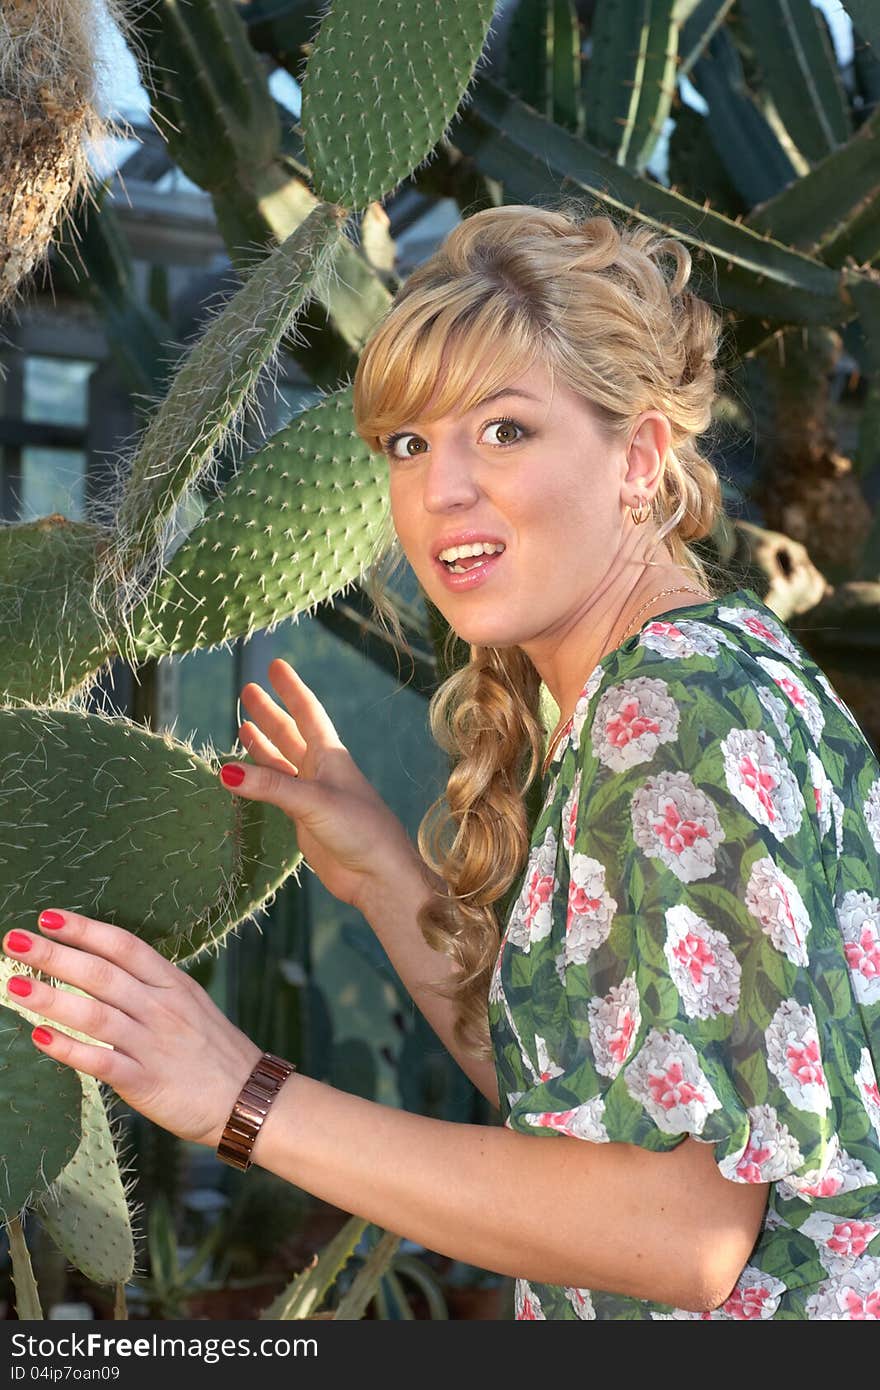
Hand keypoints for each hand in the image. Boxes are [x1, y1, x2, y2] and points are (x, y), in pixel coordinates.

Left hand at [2, 910, 263, 1148]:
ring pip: (96, 1015)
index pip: (124, 947)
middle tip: (15, 940)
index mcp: (173, 984)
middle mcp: (161, 1008)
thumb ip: (150, 987)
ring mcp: (153, 1044)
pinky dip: (70, 1049)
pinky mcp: (146, 1081)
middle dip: (56, 955)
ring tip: (14, 985)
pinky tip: (41, 1038)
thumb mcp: (190, 1004)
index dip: (86, 930)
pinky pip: (102, 1062)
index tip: (49, 916)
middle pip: (103, 975)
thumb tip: (102, 967)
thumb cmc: (214, 1051)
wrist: (249, 1099)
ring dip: (52, 998)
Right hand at [221, 658, 416, 912]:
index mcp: (331, 756)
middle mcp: (322, 771)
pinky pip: (277, 791)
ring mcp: (313, 796)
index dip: (291, 688)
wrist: (378, 876)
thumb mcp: (313, 802)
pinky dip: (260, 779)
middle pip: (291, 733)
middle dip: (270, 712)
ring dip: (263, 744)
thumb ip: (271, 786)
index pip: (307, 712)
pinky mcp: (306, 821)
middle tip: (248, 690)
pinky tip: (246, 775)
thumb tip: (226, 772)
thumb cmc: (360, 831)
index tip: (276, 666)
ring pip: (282, 762)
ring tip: (242, 725)